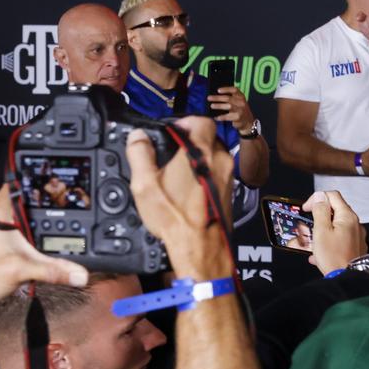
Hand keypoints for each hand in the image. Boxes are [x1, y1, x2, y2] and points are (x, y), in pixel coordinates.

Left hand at [0, 189, 87, 323]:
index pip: (15, 184)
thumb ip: (54, 270)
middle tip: (60, 205)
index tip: (52, 184)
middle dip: (39, 203)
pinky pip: (12, 229)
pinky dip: (25, 232)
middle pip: (19, 200)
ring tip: (51, 222)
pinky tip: (35, 241)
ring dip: (31, 219)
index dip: (34, 181)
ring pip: (15, 215)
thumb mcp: (23, 269)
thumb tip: (80, 273)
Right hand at [126, 115, 234, 277]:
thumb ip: (139, 155)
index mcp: (201, 152)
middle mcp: (220, 161)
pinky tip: (190, 188)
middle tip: (172, 152)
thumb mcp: (145, 185)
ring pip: (215, 155)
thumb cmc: (176, 219)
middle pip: (209, 137)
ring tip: (179, 172)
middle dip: (191, 140)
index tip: (173, 131)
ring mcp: (229, 177)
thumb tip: (137, 137)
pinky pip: (219, 172)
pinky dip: (207, 173)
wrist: (202, 248)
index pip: (201, 120)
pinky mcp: (230, 191)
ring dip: (199, 158)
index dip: (186, 122)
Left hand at [206, 86, 255, 132]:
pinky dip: (221, 117)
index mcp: (241, 96)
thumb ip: (231, 98)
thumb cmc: (239, 110)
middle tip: (209, 98)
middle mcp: (242, 102)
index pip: (234, 90)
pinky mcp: (238, 118)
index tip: (218, 90)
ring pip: (228, 106)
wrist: (248, 122)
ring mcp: (241, 110)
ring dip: (219, 106)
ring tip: (211, 106)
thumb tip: (215, 95)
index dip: (226, 89)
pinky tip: (216, 117)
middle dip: (217, 98)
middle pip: (228, 98)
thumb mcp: (238, 102)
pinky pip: (227, 116)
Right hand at [302, 190, 365, 274]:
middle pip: (335, 210)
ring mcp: (357, 235)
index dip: (317, 199)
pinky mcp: (356, 247)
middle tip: (308, 225)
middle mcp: (355, 223)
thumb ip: (320, 211)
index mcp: (347, 216)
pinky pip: (340, 239)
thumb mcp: (321, 231)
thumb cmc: (334, 257)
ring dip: (323, 230)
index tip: (307, 209)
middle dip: (319, 216)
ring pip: (337, 226)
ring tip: (312, 241)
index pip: (332, 195)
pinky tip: (319, 253)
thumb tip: (320, 197)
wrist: (348, 278)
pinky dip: (329, 242)